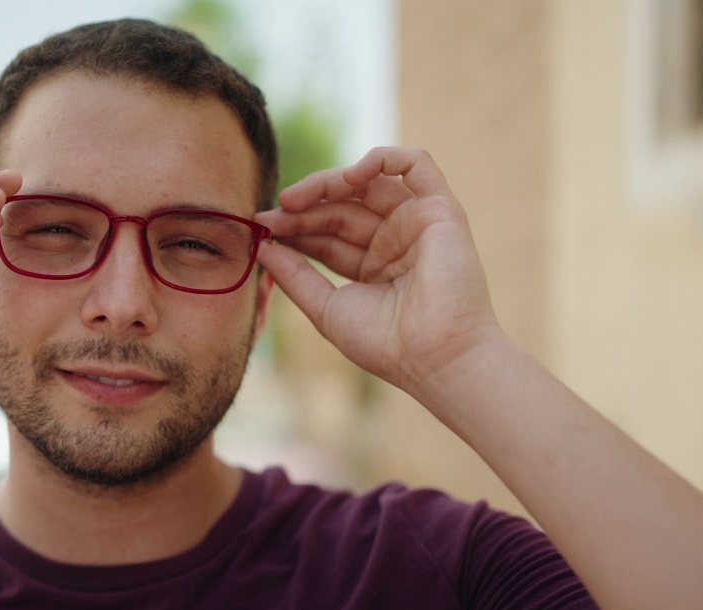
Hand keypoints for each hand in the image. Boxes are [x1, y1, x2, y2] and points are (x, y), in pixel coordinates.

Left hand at [255, 147, 500, 393]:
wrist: (434, 356)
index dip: (294, 227)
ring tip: (293, 200)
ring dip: (329, 183)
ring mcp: (417, 224)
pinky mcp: (441, 210)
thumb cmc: (385, 344)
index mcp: (372, 267)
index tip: (261, 227)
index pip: (327, 235)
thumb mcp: (326, 308)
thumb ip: (295, 277)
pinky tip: (349, 177)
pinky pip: (416, 165)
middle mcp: (395, 242)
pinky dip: (382, 159)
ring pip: (369, 184)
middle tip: (271, 215)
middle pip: (342, 208)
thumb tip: (263, 249)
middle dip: (303, 208)